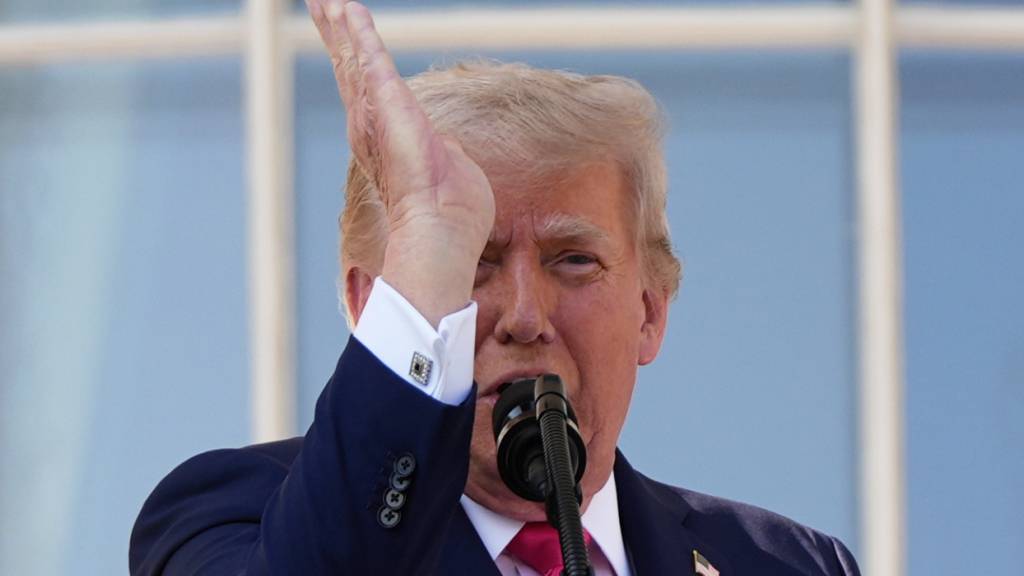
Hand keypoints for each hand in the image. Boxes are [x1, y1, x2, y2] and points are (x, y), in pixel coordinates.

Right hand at [306, 0, 494, 325]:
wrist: (442, 231)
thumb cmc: (453, 212)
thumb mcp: (449, 169)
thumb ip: (441, 149)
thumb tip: (443, 145)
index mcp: (389, 139)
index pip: (370, 92)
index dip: (357, 63)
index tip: (346, 37)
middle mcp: (372, 126)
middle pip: (350, 69)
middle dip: (337, 34)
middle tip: (322, 3)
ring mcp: (376, 115)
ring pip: (354, 59)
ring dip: (341, 26)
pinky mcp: (389, 103)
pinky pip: (371, 57)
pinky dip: (358, 31)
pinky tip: (347, 7)